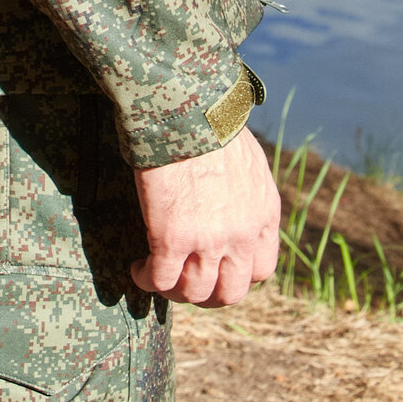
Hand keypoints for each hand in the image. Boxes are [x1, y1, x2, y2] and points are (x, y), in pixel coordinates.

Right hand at [131, 127, 281, 306]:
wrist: (184, 107)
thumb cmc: (209, 120)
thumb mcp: (248, 158)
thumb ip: (248, 189)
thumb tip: (235, 197)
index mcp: (264, 214)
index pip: (261, 270)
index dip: (237, 276)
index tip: (217, 269)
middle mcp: (241, 235)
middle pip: (230, 292)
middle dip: (207, 294)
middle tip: (186, 282)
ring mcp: (208, 241)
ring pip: (194, 292)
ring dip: (175, 291)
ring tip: (158, 276)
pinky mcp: (171, 239)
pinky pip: (160, 280)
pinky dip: (148, 280)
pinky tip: (138, 269)